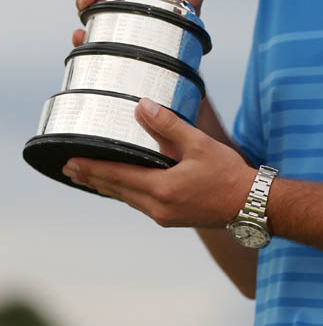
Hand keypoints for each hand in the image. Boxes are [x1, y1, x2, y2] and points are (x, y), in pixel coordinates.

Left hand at [62, 97, 254, 227]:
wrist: (251, 205)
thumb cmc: (228, 175)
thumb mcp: (199, 144)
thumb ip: (169, 126)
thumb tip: (143, 107)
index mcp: (161, 189)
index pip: (116, 176)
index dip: (91, 168)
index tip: (69, 162)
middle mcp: (157, 206)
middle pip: (116, 190)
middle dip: (91, 178)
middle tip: (69, 168)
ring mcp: (164, 215)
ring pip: (126, 199)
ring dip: (107, 186)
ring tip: (89, 177)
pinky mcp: (172, 217)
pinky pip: (139, 203)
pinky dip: (125, 192)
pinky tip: (124, 187)